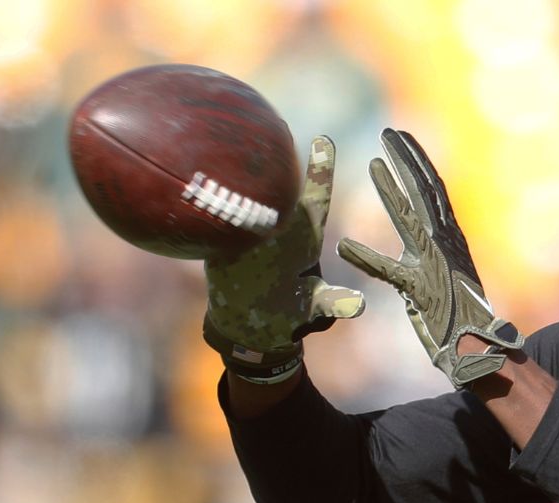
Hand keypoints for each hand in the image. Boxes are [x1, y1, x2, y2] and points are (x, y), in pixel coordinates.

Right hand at [204, 136, 364, 382]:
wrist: (249, 321)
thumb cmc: (289, 308)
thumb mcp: (315, 308)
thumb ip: (333, 302)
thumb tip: (359, 306)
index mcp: (303, 237)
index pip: (314, 198)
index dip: (320, 170)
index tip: (324, 139)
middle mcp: (276, 227)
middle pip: (275, 189)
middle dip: (274, 161)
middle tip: (273, 126)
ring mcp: (248, 233)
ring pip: (243, 202)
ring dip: (234, 180)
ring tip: (228, 148)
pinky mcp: (224, 245)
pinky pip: (217, 221)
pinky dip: (211, 210)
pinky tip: (200, 188)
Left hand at [337, 129, 522, 387]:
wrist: (478, 349)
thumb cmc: (458, 314)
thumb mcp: (443, 272)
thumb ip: (431, 249)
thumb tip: (425, 230)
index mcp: (449, 238)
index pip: (433, 190)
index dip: (416, 161)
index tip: (400, 137)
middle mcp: (447, 244)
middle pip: (427, 191)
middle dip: (408, 158)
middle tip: (388, 131)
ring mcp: (437, 264)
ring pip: (415, 218)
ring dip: (394, 189)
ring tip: (375, 161)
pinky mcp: (423, 291)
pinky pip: (391, 272)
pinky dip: (367, 259)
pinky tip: (343, 247)